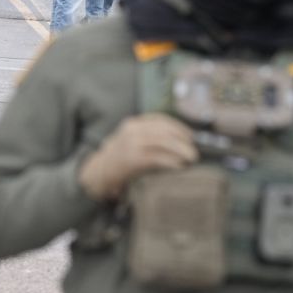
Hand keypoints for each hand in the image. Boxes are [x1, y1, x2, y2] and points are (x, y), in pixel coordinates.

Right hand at [78, 113, 198, 200]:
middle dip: (183, 140)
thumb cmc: (119, 160)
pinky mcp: (132, 159)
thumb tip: (181, 145)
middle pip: (164, 131)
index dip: (178, 127)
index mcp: (133, 124)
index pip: (160, 120)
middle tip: (194, 151)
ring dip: (181, 151)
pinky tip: (179, 166)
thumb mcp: (132, 142)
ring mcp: (131, 144)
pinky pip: (157, 158)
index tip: (190, 136)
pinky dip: (171, 162)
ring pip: (163, 143)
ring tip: (191, 159)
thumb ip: (151, 140)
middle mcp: (132, 131)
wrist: (98, 173)